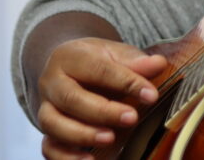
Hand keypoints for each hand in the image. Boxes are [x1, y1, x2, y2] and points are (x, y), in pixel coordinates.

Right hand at [36, 37, 166, 159]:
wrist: (69, 69)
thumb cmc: (98, 61)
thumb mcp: (116, 54)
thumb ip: (136, 61)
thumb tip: (159, 64)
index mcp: (71, 56)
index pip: (98, 69)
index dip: (126, 82)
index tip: (151, 95)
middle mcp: (52, 82)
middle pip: (71, 98)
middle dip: (103, 111)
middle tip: (132, 118)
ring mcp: (45, 107)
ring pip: (53, 123)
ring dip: (82, 134)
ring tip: (110, 139)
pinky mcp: (45, 131)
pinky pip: (48, 146)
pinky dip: (66, 156)